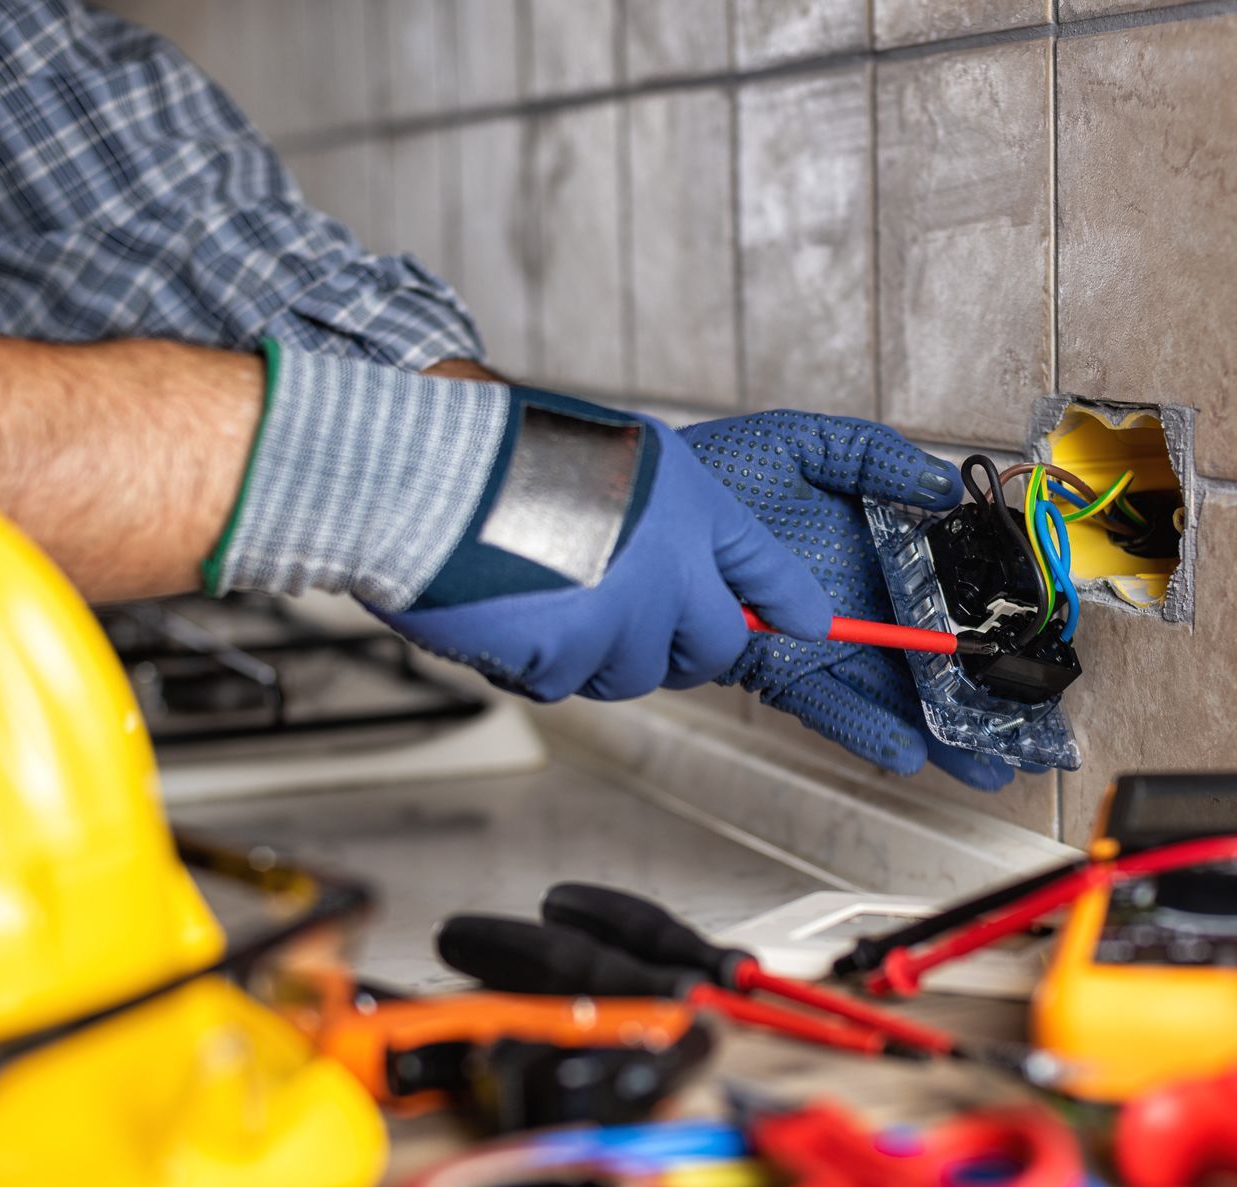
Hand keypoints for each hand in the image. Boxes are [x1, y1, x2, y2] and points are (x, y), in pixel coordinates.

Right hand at [378, 390, 833, 700]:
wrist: (430, 476)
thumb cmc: (507, 454)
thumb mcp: (617, 455)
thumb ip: (666, 516)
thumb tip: (689, 581)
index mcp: (685, 505)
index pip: (763, 567)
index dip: (787, 602)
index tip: (806, 623)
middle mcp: (668, 566)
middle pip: (712, 648)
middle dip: (681, 646)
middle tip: (633, 619)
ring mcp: (620, 617)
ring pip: (634, 672)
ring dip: (599, 651)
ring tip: (549, 594)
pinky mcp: (567, 658)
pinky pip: (566, 682)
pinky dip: (536, 660)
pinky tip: (509, 610)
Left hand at [679, 410, 1014, 790]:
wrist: (645, 511)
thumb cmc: (721, 472)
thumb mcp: (805, 444)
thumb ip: (874, 456)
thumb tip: (942, 485)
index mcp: (873, 553)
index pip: (945, 595)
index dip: (988, 626)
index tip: (1032, 654)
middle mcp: (856, 605)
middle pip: (929, 662)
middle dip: (980, 704)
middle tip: (1034, 740)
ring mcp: (820, 644)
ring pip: (891, 696)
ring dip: (939, 734)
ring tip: (988, 766)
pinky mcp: (777, 671)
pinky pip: (828, 706)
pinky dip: (865, 730)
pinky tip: (906, 752)